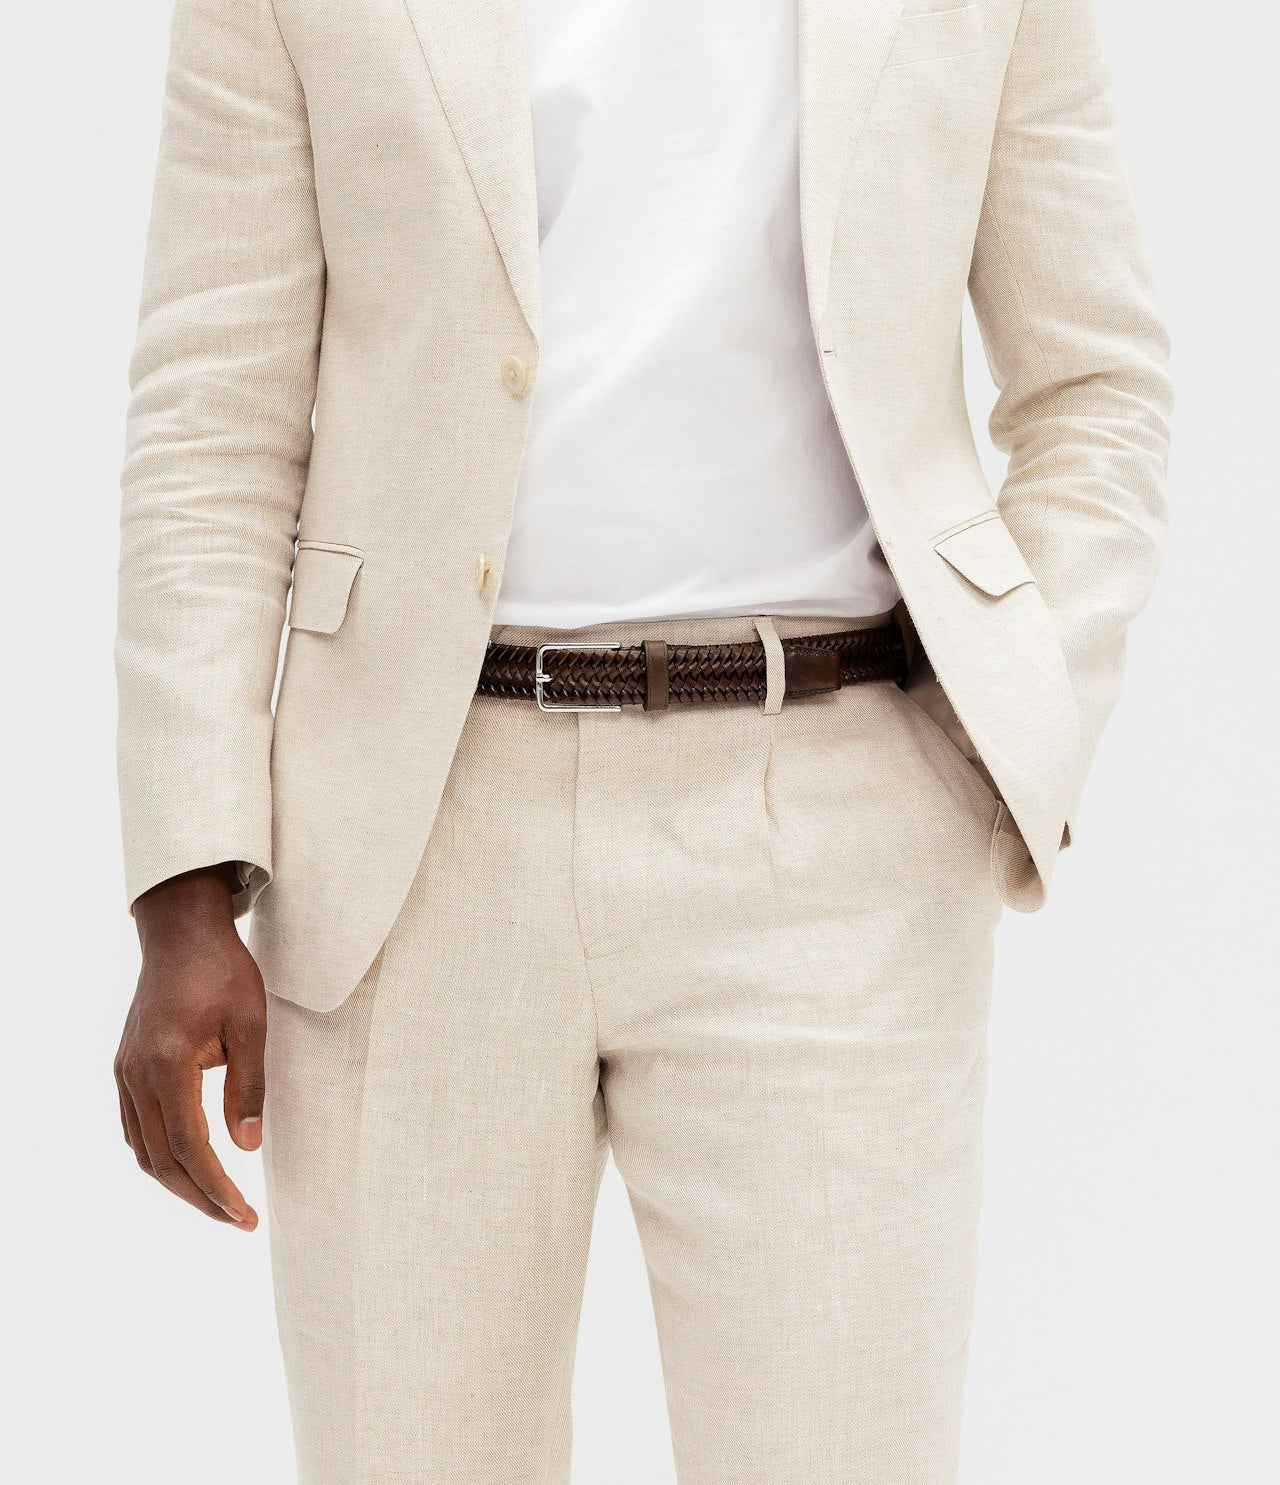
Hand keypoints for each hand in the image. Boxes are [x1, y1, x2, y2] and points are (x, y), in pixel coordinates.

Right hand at [115, 864, 265, 1230]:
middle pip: (161, 1160)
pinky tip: (189, 1165)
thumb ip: (248, 1087)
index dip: (217, 1188)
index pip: (190, 1148)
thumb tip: (249, 1147)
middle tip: (238, 1220)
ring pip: (143, 1150)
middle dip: (199, 1197)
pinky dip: (160, 1156)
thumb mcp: (251, 1024)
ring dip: (178, 1182)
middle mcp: (136, 1075)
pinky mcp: (125, 1068)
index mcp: (168, 1064)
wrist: (181, 934)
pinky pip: (135, 1128)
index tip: (246, 1216)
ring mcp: (125, 1072)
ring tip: (218, 1202)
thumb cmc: (223, 972)